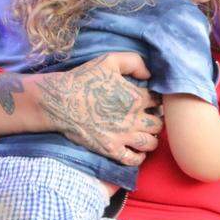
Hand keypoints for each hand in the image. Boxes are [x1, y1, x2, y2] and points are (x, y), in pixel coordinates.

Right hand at [37, 53, 162, 165]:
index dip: (158, 102)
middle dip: (157, 120)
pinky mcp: (110, 149)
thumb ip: (134, 61)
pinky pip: (133, 159)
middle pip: (158, 124)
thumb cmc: (83, 79)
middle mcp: (132, 119)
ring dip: (151, 139)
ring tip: (146, 134)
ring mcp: (122, 136)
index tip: (152, 102)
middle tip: (150, 119)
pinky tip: (137, 151)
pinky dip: (139, 157)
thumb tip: (150, 74)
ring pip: (150, 143)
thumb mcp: (109, 60)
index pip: (159, 102)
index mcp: (135, 97)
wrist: (59, 101)